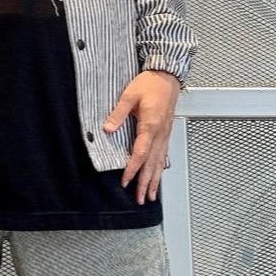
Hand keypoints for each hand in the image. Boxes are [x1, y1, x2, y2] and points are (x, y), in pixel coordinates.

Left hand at [102, 69, 179, 203]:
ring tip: (152, 195)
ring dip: (155, 180)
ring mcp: (165, 134)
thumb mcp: (129, 95)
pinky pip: (163, 155)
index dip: (132, 169)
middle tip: (142, 199)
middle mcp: (160, 133)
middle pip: (152, 164)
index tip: (126, 181)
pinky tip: (158, 176)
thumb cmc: (151, 83)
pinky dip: (160, 169)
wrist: (167, 76)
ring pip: (160, 162)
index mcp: (150, 125)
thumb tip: (108, 128)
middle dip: (146, 183)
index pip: (140, 153)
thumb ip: (118, 113)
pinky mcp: (166, 133)